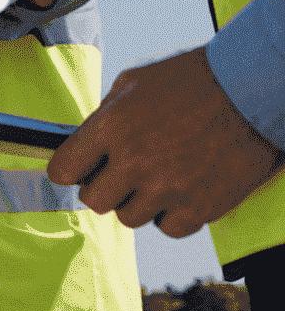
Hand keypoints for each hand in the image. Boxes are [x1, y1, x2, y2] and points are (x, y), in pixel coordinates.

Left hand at [46, 47, 283, 236]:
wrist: (245, 93)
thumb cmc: (188, 81)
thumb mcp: (131, 84)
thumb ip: (104, 116)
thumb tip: (87, 142)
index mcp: (112, 127)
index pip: (63, 169)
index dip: (65, 171)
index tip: (72, 170)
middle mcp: (135, 162)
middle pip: (94, 201)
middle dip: (100, 187)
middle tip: (116, 174)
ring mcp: (168, 189)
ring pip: (129, 218)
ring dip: (136, 202)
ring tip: (154, 177)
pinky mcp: (200, 209)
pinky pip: (168, 229)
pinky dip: (170, 216)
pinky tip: (177, 192)